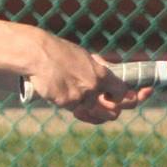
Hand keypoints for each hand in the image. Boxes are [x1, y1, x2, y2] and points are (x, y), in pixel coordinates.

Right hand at [25, 36, 152, 122]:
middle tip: (112, 108)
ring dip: (95, 112)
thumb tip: (109, 72)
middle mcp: (93, 87)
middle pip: (114, 111)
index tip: (128, 97)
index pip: (122, 92)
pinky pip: (77, 112)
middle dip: (114, 111)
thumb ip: (98, 67)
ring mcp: (80, 97)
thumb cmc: (60, 52)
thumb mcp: (84, 56)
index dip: (126, 98)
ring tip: (92, 106)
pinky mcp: (66, 104)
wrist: (38, 54)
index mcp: (100, 72)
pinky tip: (72, 103)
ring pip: (95, 114)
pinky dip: (76, 109)